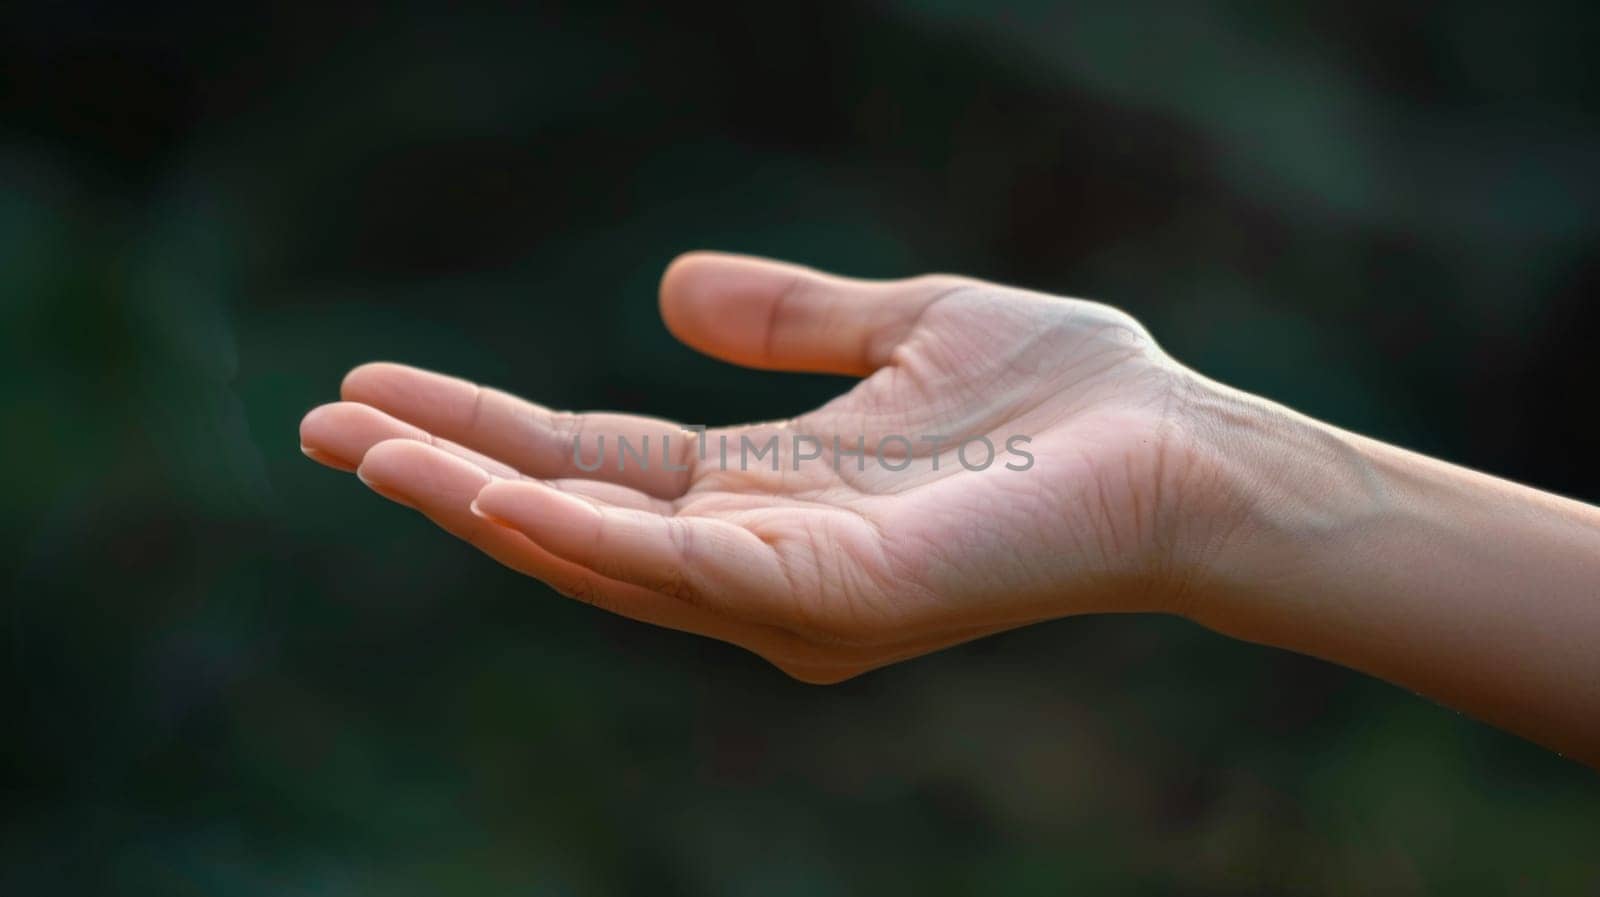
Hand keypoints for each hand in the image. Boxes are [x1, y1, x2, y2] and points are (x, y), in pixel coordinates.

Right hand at [300, 252, 1240, 681]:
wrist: (1181, 451)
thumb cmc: (1063, 401)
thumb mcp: (901, 326)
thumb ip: (792, 319)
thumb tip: (669, 287)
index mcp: (765, 495)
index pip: (593, 465)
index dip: (484, 430)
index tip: (375, 390)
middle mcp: (759, 560)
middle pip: (570, 515)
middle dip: (443, 474)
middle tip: (315, 427)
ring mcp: (790, 593)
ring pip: (601, 555)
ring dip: (480, 505)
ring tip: (368, 454)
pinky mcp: (834, 601)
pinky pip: (681, 571)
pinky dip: (579, 536)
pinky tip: (491, 494)